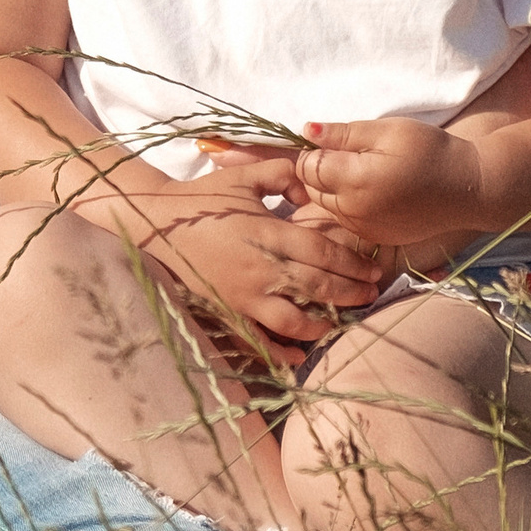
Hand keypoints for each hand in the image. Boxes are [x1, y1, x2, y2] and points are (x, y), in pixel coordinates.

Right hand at [109, 167, 386, 353]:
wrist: (157, 222)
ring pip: (294, 320)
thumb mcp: (244, 176)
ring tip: (343, 318)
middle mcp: (259, 267)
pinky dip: (281, 351)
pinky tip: (301, 355)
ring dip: (325, 322)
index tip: (373, 269)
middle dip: (350, 293)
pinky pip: (258, 339)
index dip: (352, 264)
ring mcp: (243, 294)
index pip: (321, 253)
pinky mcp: (227, 310)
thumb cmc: (203, 197)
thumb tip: (312, 189)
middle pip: (317, 287)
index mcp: (266, 232)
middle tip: (372, 294)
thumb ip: (283, 175)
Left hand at [288, 118, 486, 251]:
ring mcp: (364, 229)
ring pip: (326, 206)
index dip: (314, 150)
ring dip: (332, 189)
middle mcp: (354, 211)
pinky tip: (372, 191)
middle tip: (348, 153)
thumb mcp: (387, 130)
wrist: (468, 188)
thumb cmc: (430, 152)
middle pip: (312, 188)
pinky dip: (348, 205)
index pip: (307, 167)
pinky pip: (346, 220)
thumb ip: (343, 133)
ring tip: (362, 171)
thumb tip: (306, 131)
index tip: (333, 141)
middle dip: (320, 170)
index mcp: (355, 180)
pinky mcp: (376, 238)